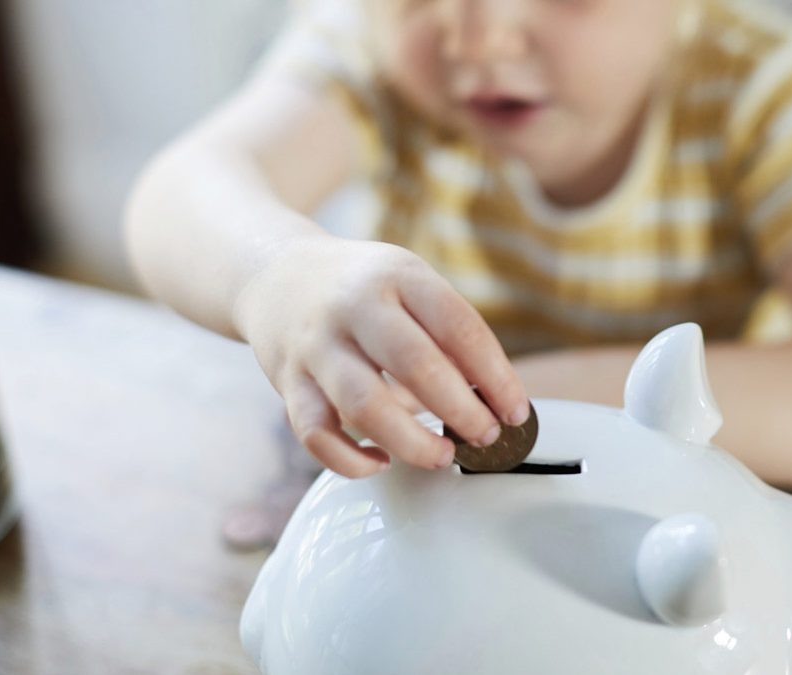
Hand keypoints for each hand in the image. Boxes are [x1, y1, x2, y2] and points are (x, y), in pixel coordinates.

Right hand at [233, 234, 528, 477]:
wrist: (276, 275)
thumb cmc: (361, 289)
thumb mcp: (408, 285)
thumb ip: (447, 334)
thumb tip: (495, 399)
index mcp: (398, 276)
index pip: (459, 327)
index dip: (496, 376)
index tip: (515, 411)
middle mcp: (354, 306)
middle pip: (416, 365)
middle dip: (462, 411)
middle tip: (485, 435)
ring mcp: (317, 345)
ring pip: (364, 405)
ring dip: (411, 441)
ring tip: (441, 455)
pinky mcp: (288, 382)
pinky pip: (315, 433)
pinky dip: (350, 460)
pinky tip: (380, 462)